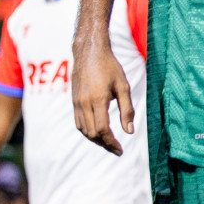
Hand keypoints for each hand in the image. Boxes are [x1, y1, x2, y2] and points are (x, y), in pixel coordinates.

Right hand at [72, 40, 133, 155]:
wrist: (89, 53)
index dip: (111, 142)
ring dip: (96, 140)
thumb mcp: (124, 86)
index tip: (121, 149)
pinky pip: (79, 123)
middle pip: (92, 133)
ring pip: (83, 130)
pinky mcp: (74, 102)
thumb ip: (127, 110)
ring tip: (109, 143)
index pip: (102, 129)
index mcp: (97, 100)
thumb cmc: (110, 67)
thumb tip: (129, 131)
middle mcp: (84, 104)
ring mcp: (76, 103)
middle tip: (117, 149)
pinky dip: (87, 131)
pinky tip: (97, 133)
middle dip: (105, 144)